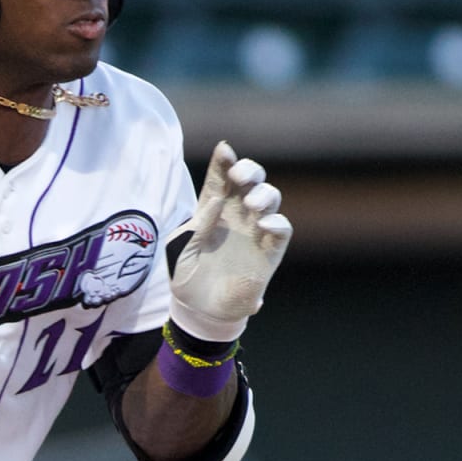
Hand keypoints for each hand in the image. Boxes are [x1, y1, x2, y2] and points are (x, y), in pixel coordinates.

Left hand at [165, 141, 291, 341]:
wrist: (199, 310)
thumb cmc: (186, 276)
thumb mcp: (180, 249)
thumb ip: (197, 226)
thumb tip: (217, 201)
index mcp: (211, 209)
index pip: (220, 178)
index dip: (224, 162)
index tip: (225, 150)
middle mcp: (236, 215)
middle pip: (250, 181)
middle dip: (250, 170)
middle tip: (240, 176)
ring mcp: (254, 232)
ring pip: (270, 199)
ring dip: (265, 194)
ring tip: (252, 203)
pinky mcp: (268, 253)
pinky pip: (281, 231)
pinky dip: (277, 222)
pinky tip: (264, 224)